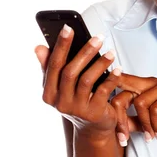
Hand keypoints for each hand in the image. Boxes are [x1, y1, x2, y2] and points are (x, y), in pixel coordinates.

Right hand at [34, 26, 133, 142]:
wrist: (92, 129)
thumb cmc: (77, 101)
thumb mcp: (62, 87)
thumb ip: (51, 67)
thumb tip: (38, 48)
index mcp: (48, 93)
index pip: (53, 65)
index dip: (61, 45)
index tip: (69, 28)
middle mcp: (59, 103)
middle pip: (70, 72)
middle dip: (85, 52)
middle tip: (98, 37)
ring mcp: (76, 110)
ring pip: (87, 80)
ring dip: (100, 64)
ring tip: (111, 52)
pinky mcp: (93, 114)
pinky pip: (103, 91)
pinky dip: (111, 78)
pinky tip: (117, 68)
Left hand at [112, 73, 156, 142]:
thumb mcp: (151, 122)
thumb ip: (133, 122)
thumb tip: (113, 127)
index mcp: (142, 87)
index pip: (117, 85)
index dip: (106, 96)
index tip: (98, 115)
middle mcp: (149, 83)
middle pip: (121, 94)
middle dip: (117, 119)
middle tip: (122, 139)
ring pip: (138, 104)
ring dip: (143, 126)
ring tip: (150, 138)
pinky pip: (155, 110)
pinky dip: (155, 126)